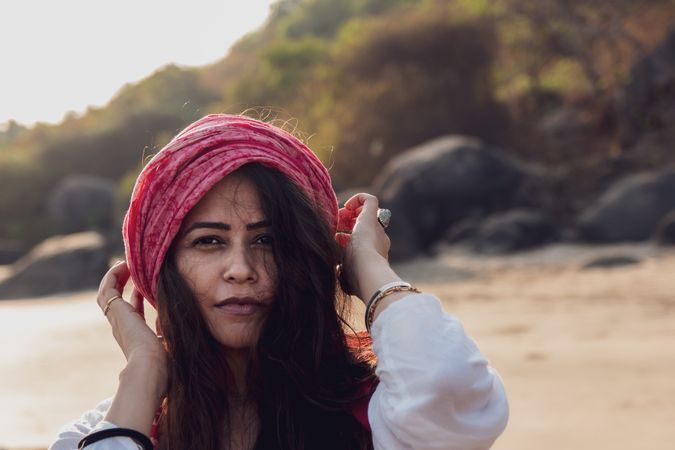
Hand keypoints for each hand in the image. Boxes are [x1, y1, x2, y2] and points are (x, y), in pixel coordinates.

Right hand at [97, 261, 167, 385]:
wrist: (150, 367)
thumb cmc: (165, 362)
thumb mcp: (171, 342)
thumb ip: (172, 329)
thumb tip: (176, 317)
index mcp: (137, 336)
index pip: (135, 312)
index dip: (138, 297)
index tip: (145, 284)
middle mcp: (123, 327)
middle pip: (118, 301)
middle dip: (125, 283)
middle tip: (132, 268)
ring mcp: (117, 320)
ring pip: (108, 294)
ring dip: (116, 277)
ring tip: (126, 263)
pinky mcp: (115, 312)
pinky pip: (107, 289)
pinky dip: (113, 276)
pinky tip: (124, 265)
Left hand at [336, 193, 390, 299]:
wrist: (367, 270)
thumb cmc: (355, 277)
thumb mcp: (346, 274)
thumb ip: (342, 272)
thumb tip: (337, 273)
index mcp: (373, 254)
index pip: (361, 240)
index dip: (346, 236)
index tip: (335, 238)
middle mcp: (378, 240)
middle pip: (362, 226)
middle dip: (347, 223)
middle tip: (335, 225)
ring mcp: (376, 228)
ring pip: (366, 213)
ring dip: (350, 212)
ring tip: (339, 215)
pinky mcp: (373, 216)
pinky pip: (370, 200)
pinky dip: (358, 199)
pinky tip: (347, 206)